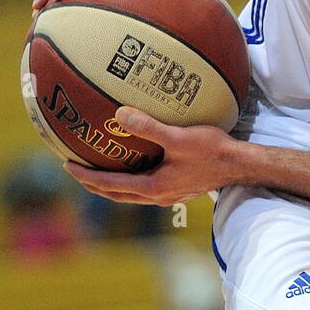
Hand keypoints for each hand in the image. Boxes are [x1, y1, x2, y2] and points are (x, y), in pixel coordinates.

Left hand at [62, 106, 244, 204]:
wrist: (241, 166)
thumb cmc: (213, 152)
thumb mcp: (179, 138)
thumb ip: (148, 127)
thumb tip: (119, 114)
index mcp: (152, 187)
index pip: (109, 185)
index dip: (86, 176)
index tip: (67, 165)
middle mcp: (158, 196)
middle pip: (116, 194)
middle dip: (94, 184)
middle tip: (77, 169)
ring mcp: (170, 195)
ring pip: (130, 194)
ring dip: (112, 184)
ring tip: (100, 170)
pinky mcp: (179, 189)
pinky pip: (146, 188)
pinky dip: (131, 180)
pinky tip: (136, 166)